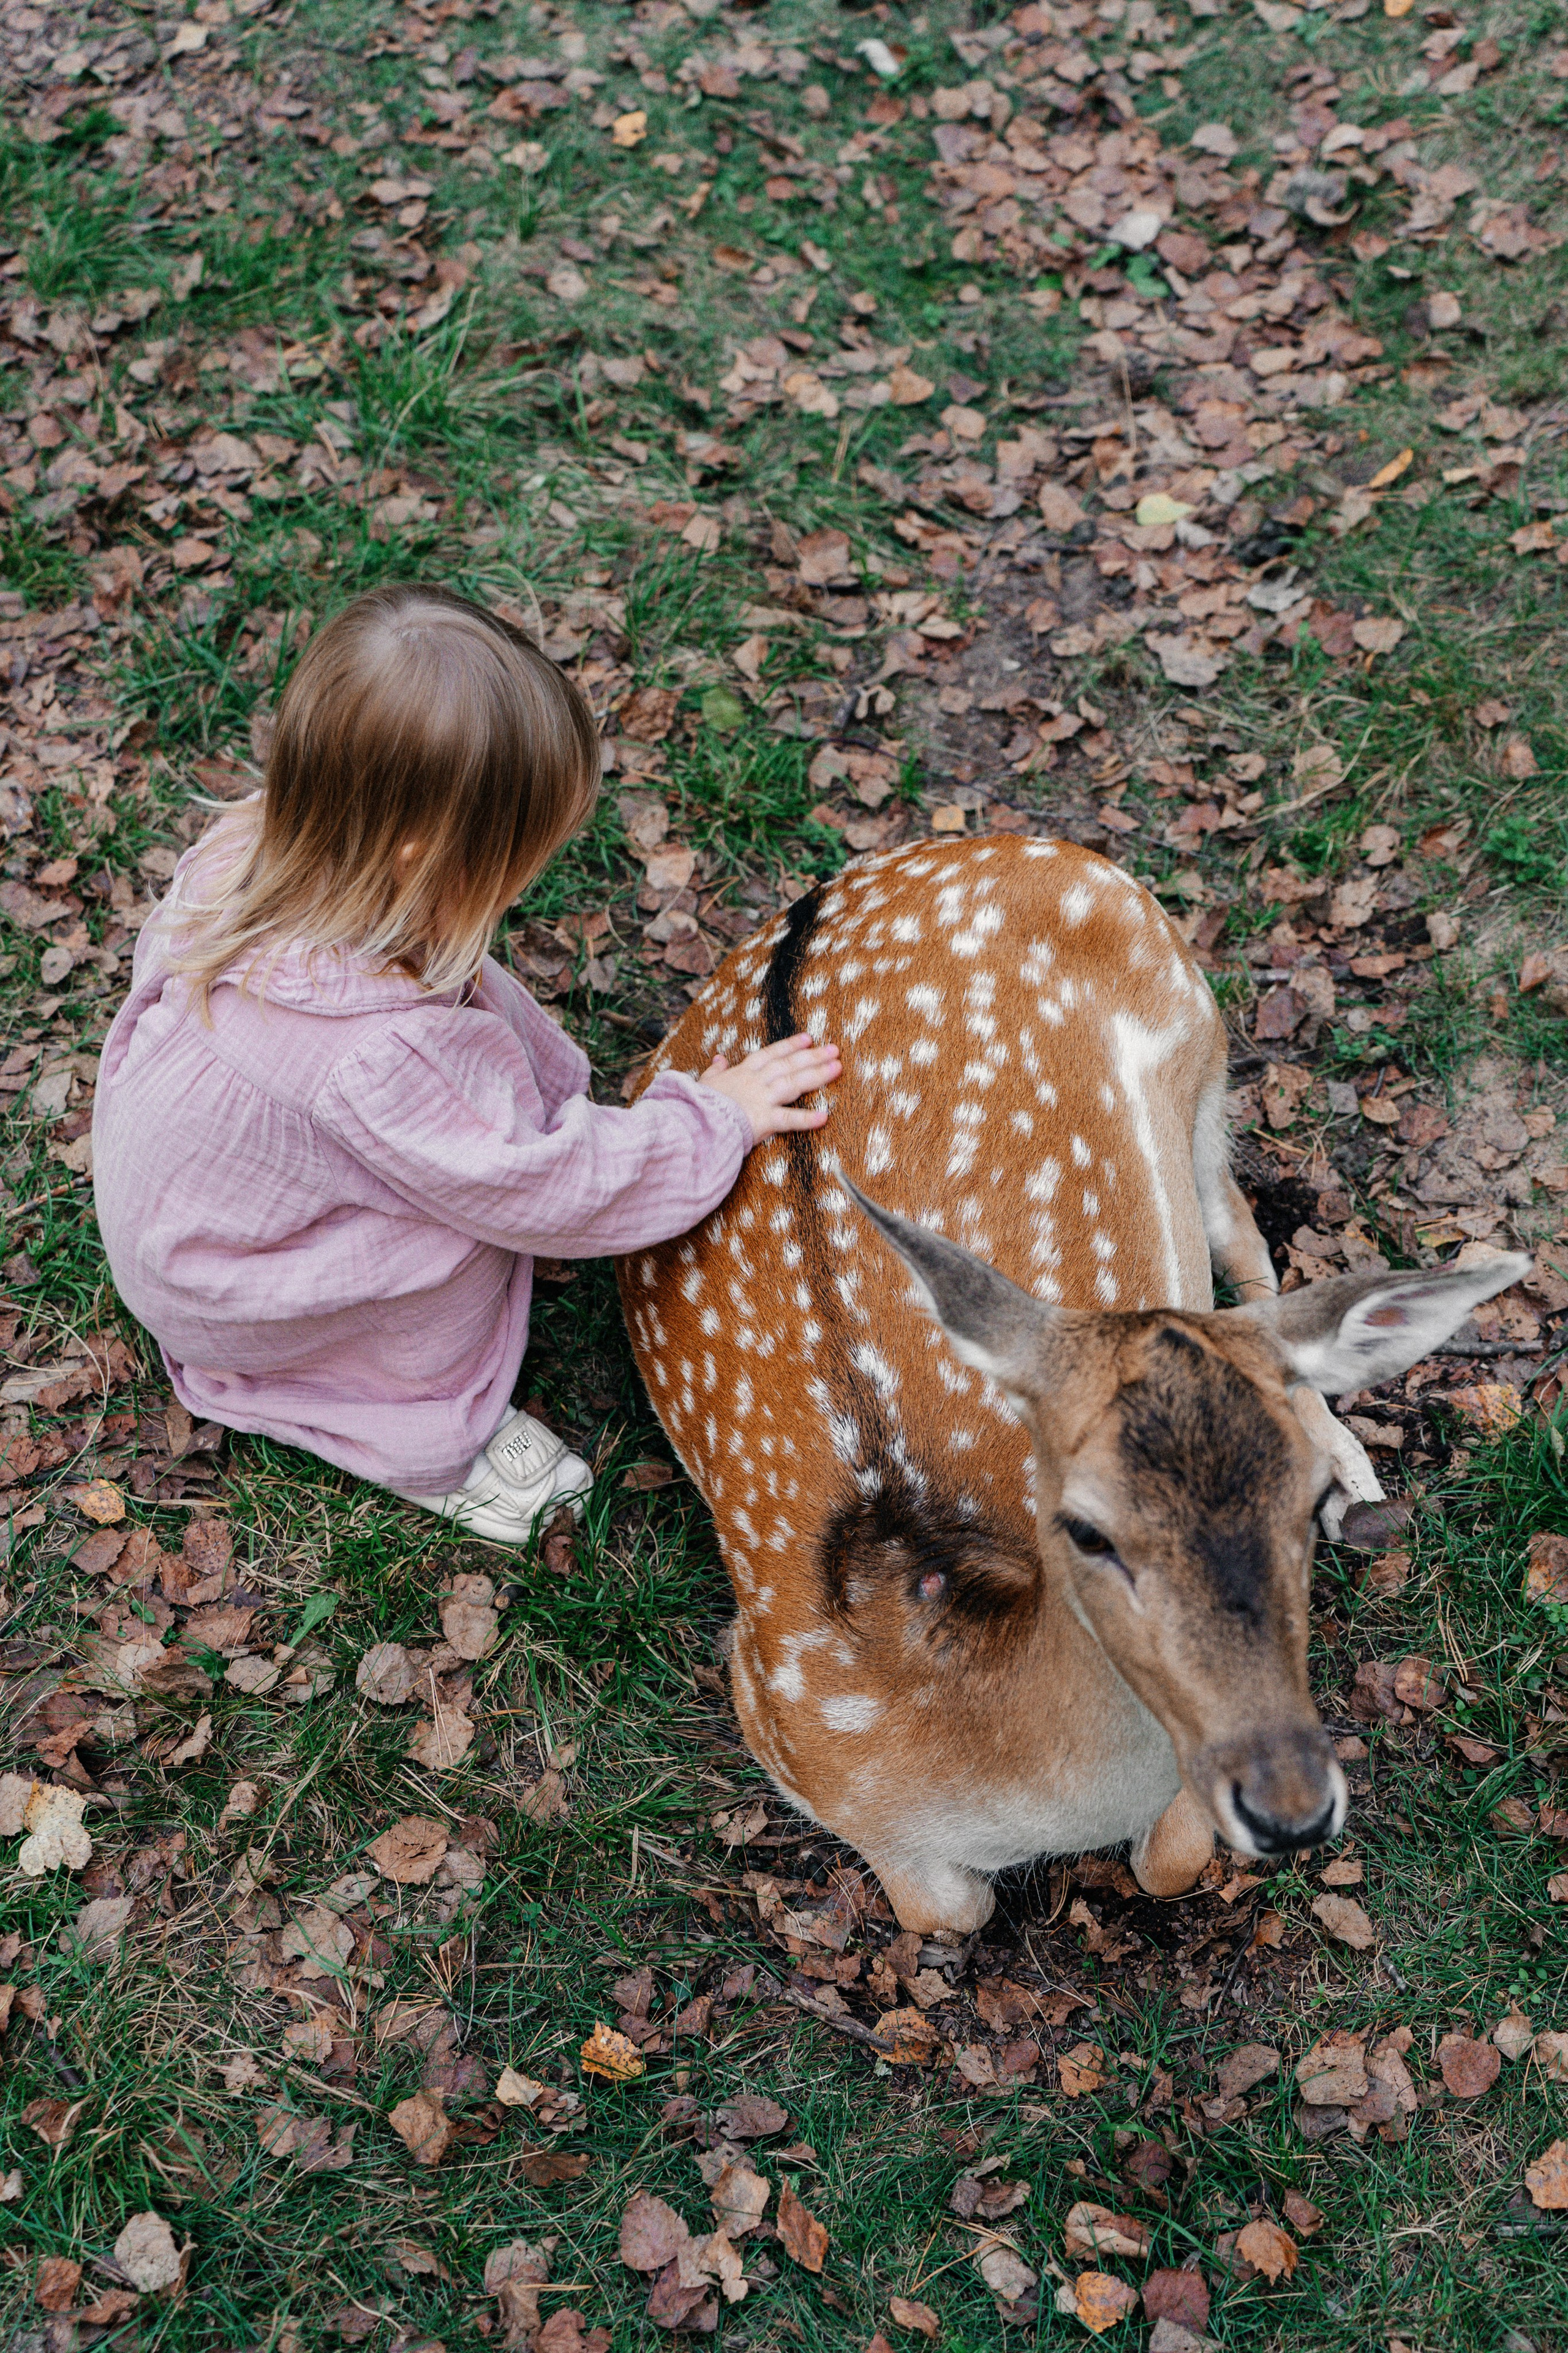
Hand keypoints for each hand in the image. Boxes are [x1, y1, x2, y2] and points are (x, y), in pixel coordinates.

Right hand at [699, 1033, 841, 1146]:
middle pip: (788, 1065)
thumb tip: (719, 1058)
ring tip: (838, 1067)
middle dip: (813, 1056)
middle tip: (835, 1049)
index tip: (808, 1038)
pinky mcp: (761, 1120)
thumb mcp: (704, 1082)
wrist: (693, 1121)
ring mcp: (760, 1099)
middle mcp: (755, 1082)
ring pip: (793, 1083)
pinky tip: (824, 1117)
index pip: (770, 1055)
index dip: (790, 1046)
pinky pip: (788, 1119)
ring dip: (817, 1075)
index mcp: (742, 1073)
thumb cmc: (697, 1104)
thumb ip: (715, 1071)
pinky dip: (806, 1119)